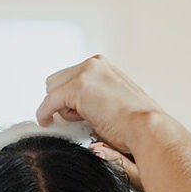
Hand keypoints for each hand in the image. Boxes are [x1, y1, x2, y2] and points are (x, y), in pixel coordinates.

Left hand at [36, 55, 164, 157]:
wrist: (146, 127)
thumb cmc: (135, 124)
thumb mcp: (112, 103)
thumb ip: (94, 98)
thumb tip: (78, 108)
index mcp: (102, 66)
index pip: (71, 76)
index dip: (67, 96)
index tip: (70, 111)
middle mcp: (93, 64)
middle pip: (57, 80)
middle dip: (61, 100)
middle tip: (76, 118)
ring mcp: (85, 73)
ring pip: (51, 90)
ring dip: (59, 107)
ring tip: (79, 121)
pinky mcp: (77, 88)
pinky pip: (48, 102)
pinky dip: (44, 114)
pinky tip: (47, 123)